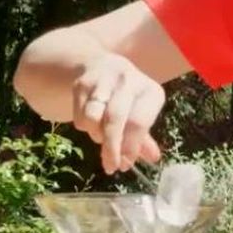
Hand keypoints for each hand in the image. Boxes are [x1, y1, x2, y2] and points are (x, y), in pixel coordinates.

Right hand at [71, 52, 165, 172]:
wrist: (100, 66)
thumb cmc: (126, 98)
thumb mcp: (140, 113)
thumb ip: (144, 138)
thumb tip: (152, 158)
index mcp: (150, 91)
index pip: (139, 123)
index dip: (131, 147)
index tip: (125, 164)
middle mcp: (128, 81)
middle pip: (115, 120)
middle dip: (111, 148)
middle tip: (110, 166)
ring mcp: (103, 80)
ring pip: (93, 118)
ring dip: (96, 135)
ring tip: (101, 136)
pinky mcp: (81, 83)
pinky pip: (80, 117)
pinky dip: (84, 127)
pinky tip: (92, 123)